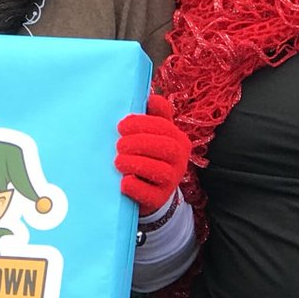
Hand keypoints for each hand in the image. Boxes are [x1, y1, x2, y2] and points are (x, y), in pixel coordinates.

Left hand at [115, 95, 191, 215]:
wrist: (149, 192)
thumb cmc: (148, 155)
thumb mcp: (152, 134)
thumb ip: (154, 116)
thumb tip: (151, 97)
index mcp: (178, 139)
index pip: (164, 127)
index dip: (142, 124)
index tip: (121, 126)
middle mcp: (180, 160)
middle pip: (165, 148)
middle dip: (139, 143)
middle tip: (119, 144)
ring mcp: (171, 181)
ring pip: (160, 171)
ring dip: (136, 163)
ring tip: (118, 161)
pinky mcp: (159, 200)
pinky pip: (150, 194)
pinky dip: (135, 186)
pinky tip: (123, 181)